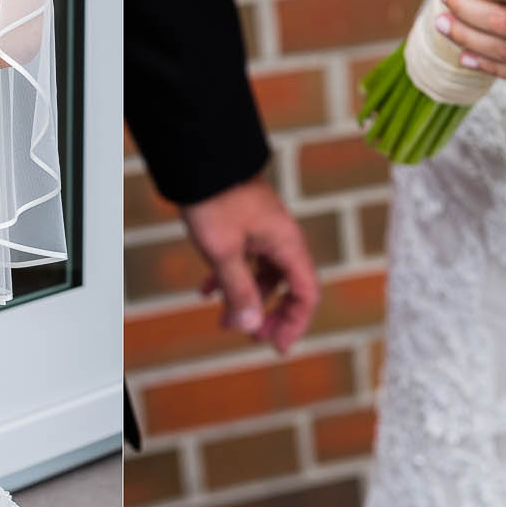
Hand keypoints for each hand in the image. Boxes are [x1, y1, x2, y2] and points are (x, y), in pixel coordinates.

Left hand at [181, 176, 319, 353]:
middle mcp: (280, 239)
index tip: (276, 346)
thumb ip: (239, 289)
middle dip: (272, 315)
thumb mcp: (224, 251)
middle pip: (287, 287)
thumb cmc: (216, 199)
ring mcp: (263, 232)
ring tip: (223, 321)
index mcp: (287, 245)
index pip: (305, 293)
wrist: (200, 160)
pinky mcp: (245, 226)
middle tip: (252, 337)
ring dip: (247, 300)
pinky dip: (230, 279)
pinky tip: (207, 291)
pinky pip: (245, 260)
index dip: (295, 323)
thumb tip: (250, 326)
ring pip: (263, 275)